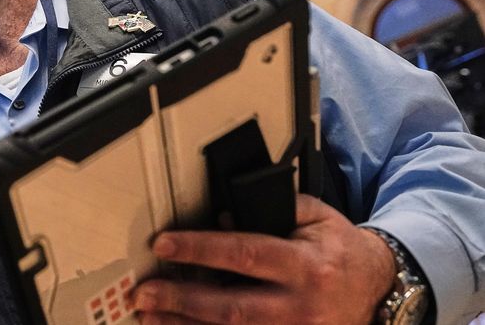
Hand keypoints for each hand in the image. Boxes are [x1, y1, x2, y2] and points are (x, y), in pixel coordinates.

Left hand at [130, 195, 395, 323]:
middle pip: (232, 308)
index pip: (244, 254)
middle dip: (182, 301)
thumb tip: (222, 218)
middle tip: (143, 292)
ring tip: (148, 316)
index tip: (164, 245)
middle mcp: (300, 306)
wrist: (381, 289)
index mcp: (306, 265)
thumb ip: (272, 210)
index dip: (200, 250)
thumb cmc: (340, 249)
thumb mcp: (315, 217)